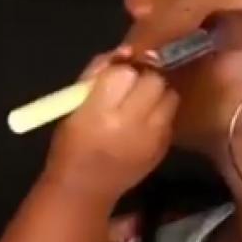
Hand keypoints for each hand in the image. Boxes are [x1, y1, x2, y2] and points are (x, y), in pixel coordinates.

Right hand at [45, 48, 177, 200]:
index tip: (114, 77)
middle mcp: (131, 123)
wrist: (84, 190)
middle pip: (153, 80)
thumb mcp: (72, 106)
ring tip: (139, 104)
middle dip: (143, 78)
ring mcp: (152, 137)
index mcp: (101, 112)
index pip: (125, 72)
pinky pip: (170, 117)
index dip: (121, 70)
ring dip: (156, 94)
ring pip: (169, 95)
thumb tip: (124, 51)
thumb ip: (96, 74)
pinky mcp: (164, 148)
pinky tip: (144, 123)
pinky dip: (160, 114)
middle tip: (129, 89)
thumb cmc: (70, 146)